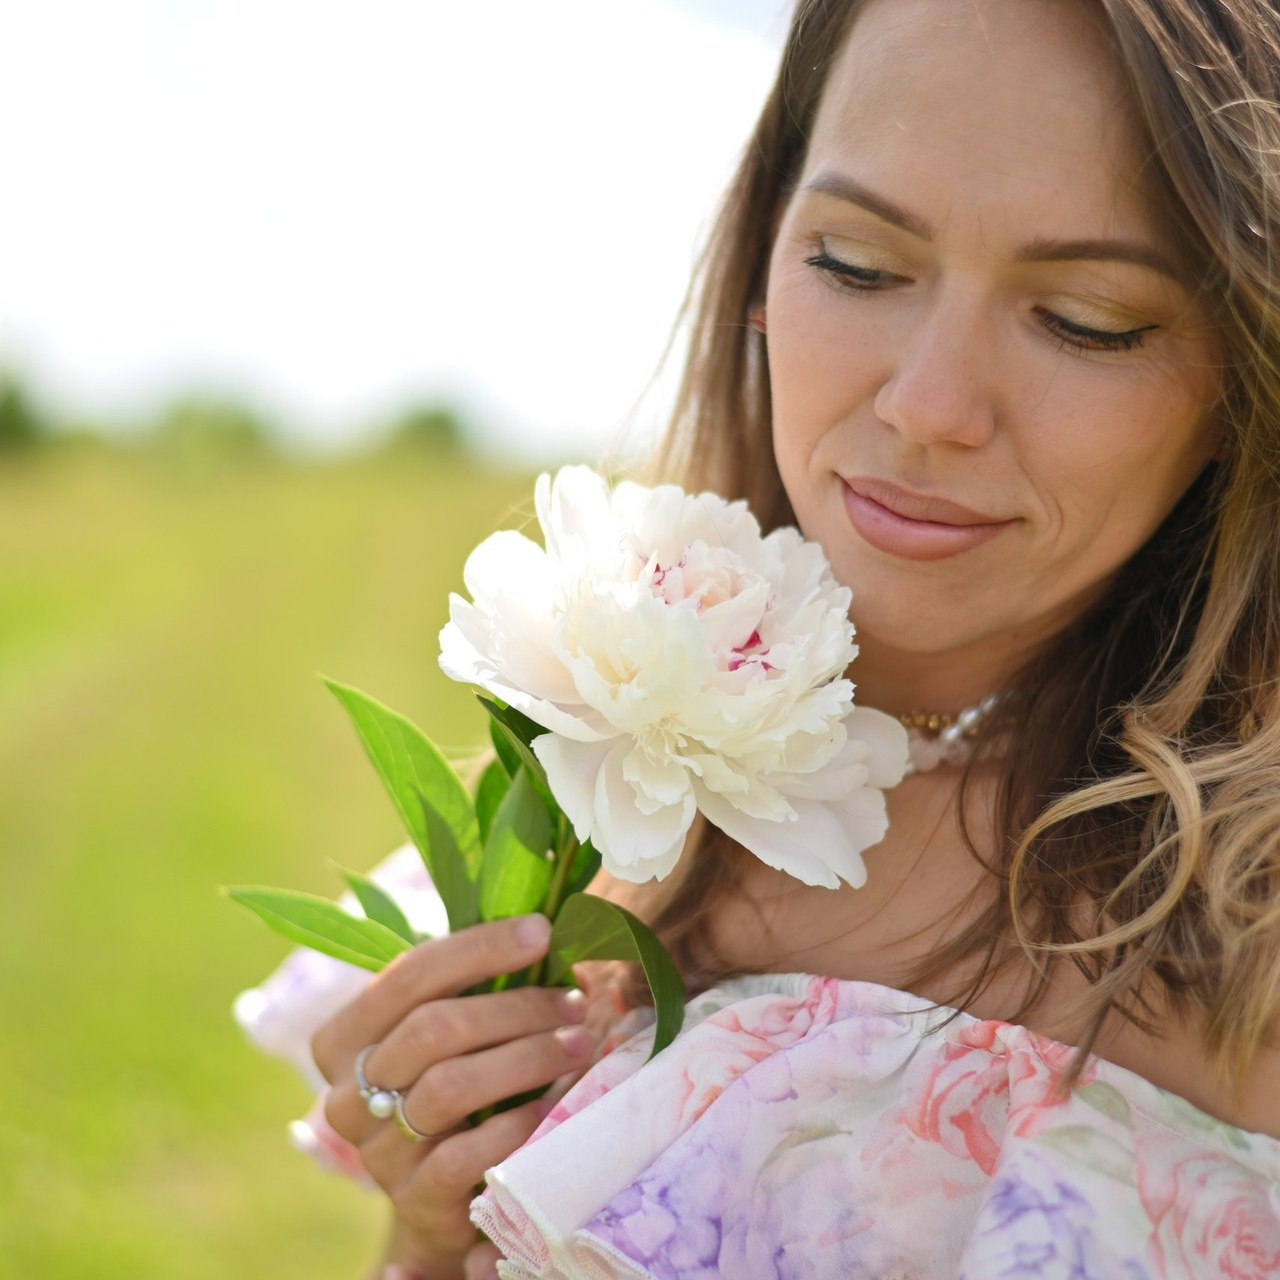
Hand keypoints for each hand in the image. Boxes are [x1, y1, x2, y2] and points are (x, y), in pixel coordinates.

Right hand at [313, 914, 593, 1278]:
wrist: (450, 1200)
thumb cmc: (461, 1090)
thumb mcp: (456, 1035)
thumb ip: (479, 987)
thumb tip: (546, 932)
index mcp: (345, 1038)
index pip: (410, 974)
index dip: (479, 948)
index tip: (541, 932)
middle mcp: (347, 1094)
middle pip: (433, 1027)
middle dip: (514, 1006)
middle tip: (574, 1002)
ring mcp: (376, 1152)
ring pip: (451, 1086)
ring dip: (528, 1057)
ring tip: (578, 1043)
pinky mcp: (414, 1200)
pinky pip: (466, 1153)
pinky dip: (517, 1123)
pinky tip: (553, 1105)